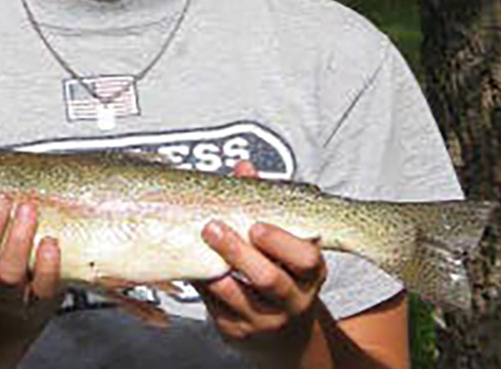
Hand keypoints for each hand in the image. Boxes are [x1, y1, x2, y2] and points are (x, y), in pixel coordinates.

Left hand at [194, 161, 327, 365]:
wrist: (285, 332)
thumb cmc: (283, 272)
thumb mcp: (284, 244)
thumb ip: (264, 205)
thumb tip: (244, 168)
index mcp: (309, 272)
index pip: (305, 259)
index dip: (281, 243)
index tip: (256, 226)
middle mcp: (293, 300)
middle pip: (269, 280)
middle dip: (239, 253)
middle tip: (213, 228)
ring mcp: (266, 320)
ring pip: (238, 297)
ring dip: (214, 269)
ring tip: (197, 244)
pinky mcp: (238, 332)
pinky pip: (215, 308)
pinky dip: (202, 285)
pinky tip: (191, 264)